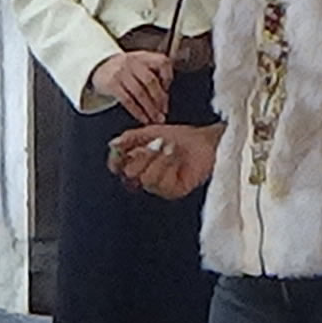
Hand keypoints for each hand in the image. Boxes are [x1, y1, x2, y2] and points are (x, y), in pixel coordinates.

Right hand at [90, 50, 172, 124]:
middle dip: (160, 99)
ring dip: (150, 109)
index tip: (168, 92)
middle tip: (164, 112)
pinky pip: (127, 100)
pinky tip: (143, 118)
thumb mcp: (140, 65)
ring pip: (140, 93)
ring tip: (156, 119)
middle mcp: (133, 62)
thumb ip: (154, 75)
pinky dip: (137, 111)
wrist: (98, 66)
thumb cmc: (125, 70)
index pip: (162, 62)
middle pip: (151, 81)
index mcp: (144, 56)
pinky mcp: (111, 83)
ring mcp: (121, 72)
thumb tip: (165, 99)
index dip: (168, 78)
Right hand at [106, 123, 223, 199]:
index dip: (116, 161)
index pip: (118, 167)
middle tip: (156, 145)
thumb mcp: (155, 131)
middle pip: (130, 174)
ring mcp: (161, 185)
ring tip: (171, 150)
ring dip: (159, 161)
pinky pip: (163, 185)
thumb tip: (114, 143)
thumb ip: (132, 137)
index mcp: (140, 161)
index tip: (119, 151)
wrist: (208, 141)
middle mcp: (147, 175)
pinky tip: (178, 160)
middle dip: (142, 156)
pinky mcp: (174, 191)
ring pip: (146, 179)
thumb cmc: (184, 136)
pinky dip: (170, 168)